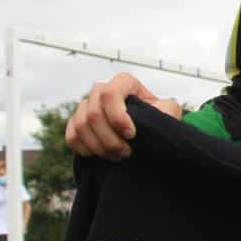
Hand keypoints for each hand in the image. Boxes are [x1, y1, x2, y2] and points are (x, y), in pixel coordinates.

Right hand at [65, 72, 184, 159]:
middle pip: (93, 113)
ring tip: (118, 156)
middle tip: (127, 153)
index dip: (117, 117)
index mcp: (123, 83)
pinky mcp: (77, 124)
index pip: (109, 93)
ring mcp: (86, 107)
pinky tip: (102, 156)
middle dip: (110, 139)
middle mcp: (101, 90)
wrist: (148, 136)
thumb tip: (161, 108)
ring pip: (80, 125)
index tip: (131, 135)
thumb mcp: (169, 113)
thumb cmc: (159, 121)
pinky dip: (85, 150)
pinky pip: (71, 136)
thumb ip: (168, 108)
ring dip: (99, 147)